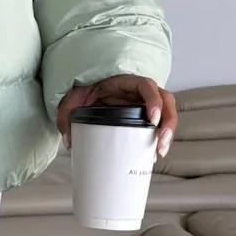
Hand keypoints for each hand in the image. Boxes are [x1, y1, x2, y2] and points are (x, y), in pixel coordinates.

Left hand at [57, 75, 177, 156]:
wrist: (85, 89)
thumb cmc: (83, 89)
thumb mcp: (72, 98)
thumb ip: (67, 116)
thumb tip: (70, 142)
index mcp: (126, 81)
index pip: (146, 86)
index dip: (154, 101)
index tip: (153, 119)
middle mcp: (139, 91)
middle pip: (165, 101)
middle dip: (168, 123)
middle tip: (160, 144)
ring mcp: (143, 103)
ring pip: (166, 113)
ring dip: (166, 132)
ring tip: (158, 152)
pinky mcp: (142, 115)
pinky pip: (156, 124)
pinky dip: (157, 138)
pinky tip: (152, 154)